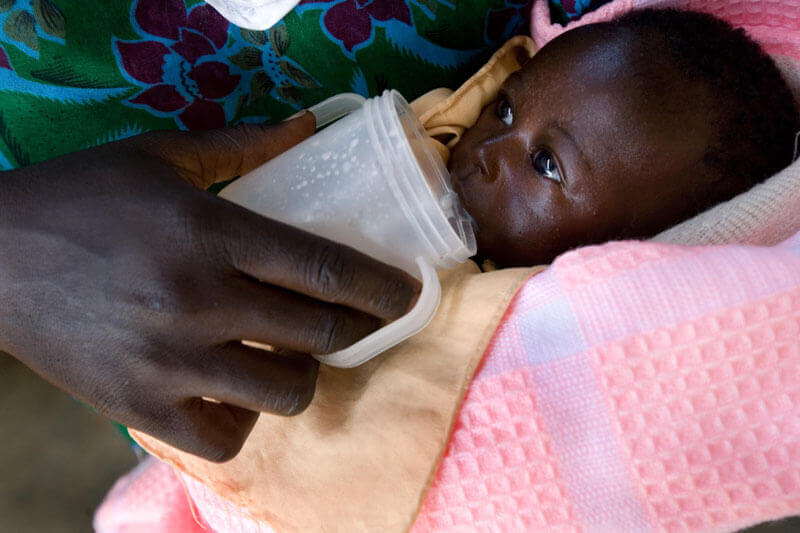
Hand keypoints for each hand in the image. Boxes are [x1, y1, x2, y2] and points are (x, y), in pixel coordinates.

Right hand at [0, 114, 419, 461]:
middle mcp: (196, 301)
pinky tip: (236, 390)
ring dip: (304, 373)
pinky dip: (245, 418)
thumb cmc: (83, 200)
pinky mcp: (139, 408)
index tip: (408, 294)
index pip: (322, 268)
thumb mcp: (161, 155)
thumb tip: (309, 126)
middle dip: (359, 329)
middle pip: (319, 334)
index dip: (380, 287)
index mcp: (207, 234)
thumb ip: (244, 144)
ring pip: (283, 392)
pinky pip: (226, 437)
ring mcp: (168, 363)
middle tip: (361, 320)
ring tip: (293, 354)